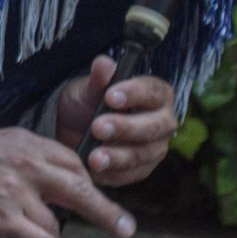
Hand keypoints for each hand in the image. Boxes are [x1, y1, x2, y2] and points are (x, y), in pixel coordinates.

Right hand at [0, 127, 135, 237]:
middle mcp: (25, 162)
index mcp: (20, 141)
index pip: (68, 160)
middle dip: (105, 210)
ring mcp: (16, 190)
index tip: (92, 196)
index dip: (85, 182)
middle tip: (124, 227)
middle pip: (80, 186)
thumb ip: (15, 161)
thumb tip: (34, 184)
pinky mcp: (3, 217)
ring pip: (58, 220)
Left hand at [55, 55, 179, 186]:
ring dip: (117, 156)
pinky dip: (112, 173)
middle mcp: (163, 122)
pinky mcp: (142, 170)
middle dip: (124, 128)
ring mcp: (155, 148)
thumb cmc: (86, 103)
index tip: (110, 96)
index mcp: (155, 94)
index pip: (153, 91)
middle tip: (97, 128)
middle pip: (153, 126)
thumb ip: (97, 80)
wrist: (73, 132)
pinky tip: (94, 171)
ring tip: (94, 157)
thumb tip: (103, 63)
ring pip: (143, 154)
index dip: (134, 93)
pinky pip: (131, 174)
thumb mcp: (86, 89)